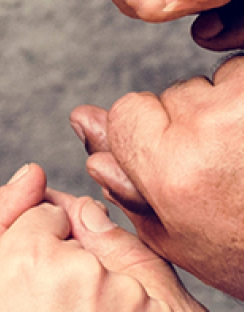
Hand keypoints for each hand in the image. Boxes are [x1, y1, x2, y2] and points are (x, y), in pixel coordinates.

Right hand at [0, 164, 223, 311]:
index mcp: (23, 266)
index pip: (39, 214)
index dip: (35, 241)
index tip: (37, 265)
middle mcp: (83, 270)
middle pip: (81, 232)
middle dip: (71, 253)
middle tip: (59, 303)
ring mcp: (136, 297)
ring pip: (122, 259)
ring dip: (108, 276)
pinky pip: (158, 288)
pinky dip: (143, 302)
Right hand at [69, 54, 243, 300]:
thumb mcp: (169, 229)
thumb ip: (119, 173)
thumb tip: (83, 121)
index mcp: (172, 170)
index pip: (127, 110)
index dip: (146, 136)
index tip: (173, 160)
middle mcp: (212, 129)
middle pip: (173, 95)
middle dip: (190, 123)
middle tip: (224, 167)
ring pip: (217, 82)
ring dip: (228, 110)